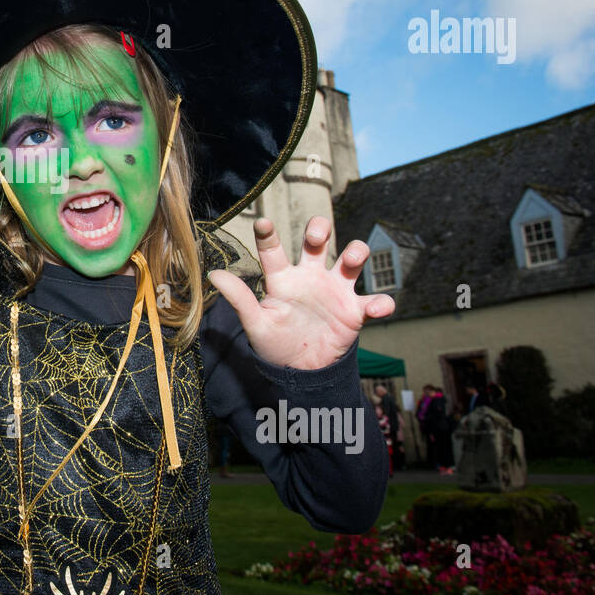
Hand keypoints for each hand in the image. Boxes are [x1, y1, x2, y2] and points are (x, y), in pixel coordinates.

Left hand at [208, 216, 394, 369]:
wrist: (302, 371)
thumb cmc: (276, 343)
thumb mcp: (256, 323)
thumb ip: (239, 298)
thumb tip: (213, 274)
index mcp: (283, 279)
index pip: (273, 250)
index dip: (268, 235)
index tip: (262, 223)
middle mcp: (310, 277)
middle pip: (318, 241)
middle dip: (319, 230)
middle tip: (316, 236)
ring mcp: (335, 291)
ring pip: (351, 259)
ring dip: (356, 252)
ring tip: (353, 258)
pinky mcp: (355, 311)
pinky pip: (374, 301)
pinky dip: (381, 303)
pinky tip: (377, 307)